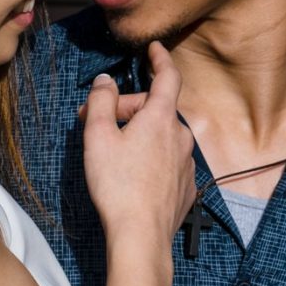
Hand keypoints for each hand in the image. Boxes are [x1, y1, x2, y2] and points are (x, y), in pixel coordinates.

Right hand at [78, 40, 196, 243]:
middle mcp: (181, 136)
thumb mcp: (97, 136)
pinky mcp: (186, 187)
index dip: (160, 58)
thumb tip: (105, 81)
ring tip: (113, 152)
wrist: (141, 236)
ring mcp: (187, 163)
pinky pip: (168, 161)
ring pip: (162, 136)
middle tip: (98, 121)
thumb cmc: (118, 186)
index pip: (168, 76)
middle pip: (156, 109)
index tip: (154, 49)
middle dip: (128, 109)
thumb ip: (101, 101)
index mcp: (162, 117)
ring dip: (140, 135)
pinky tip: (132, 175)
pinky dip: (151, 158)